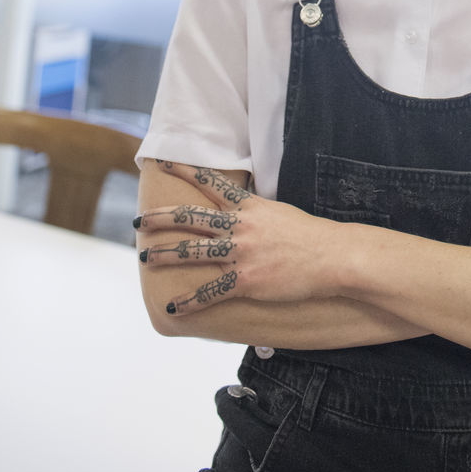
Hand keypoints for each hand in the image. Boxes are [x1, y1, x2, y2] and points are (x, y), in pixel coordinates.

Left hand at [136, 161, 343, 318]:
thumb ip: (254, 211)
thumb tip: (239, 208)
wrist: (330, 257)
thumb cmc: (308, 235)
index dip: (185, 171)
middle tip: (139, 221)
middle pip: (191, 217)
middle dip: (161, 218)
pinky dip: (190, 301)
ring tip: (145, 258)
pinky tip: (174, 308)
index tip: (163, 163)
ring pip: (193, 251)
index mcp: (248, 206)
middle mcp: (239, 226)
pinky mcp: (246, 280)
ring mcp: (241, 253)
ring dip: (165, 255)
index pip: (211, 183)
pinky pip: (211, 292)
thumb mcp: (278, 211)